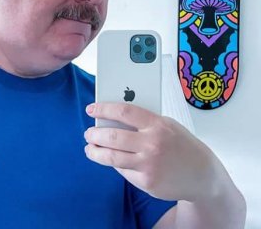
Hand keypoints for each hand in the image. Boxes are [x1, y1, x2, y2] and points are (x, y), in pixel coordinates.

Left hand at [84, 102, 218, 201]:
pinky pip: (123, 171)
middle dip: (94, 134)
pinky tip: (110, 159)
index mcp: (157, 124)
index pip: (123, 112)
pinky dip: (113, 164)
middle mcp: (152, 144)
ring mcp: (149, 164)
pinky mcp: (147, 182)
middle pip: (113, 136)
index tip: (91, 109)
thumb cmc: (182, 145)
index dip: (103, 109)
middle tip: (88, 132)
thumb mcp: (167, 125)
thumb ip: (143, 122)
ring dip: (95, 152)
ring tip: (89, 148)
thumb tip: (113, 120)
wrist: (203, 174)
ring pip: (111, 157)